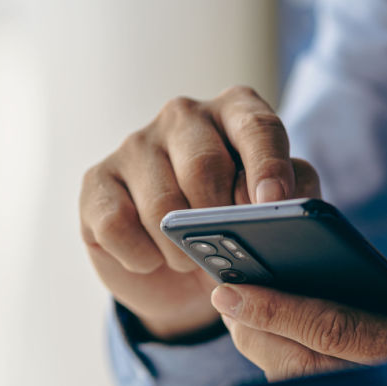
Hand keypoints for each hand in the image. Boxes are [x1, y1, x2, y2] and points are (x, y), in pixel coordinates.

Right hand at [79, 86, 320, 339]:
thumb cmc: (231, 232)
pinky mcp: (96, 180)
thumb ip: (290, 197)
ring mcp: (134, 144)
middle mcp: (184, 116)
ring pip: (161, 204)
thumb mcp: (272, 214)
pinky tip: (150, 259)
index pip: (256, 126)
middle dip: (217, 221)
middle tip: (224, 251)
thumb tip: (284, 203)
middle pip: (204, 166)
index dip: (267, 165)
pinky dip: (141, 256)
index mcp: (235, 111)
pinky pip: (117, 224)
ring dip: (180, 250)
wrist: (174, 275)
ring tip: (189, 261)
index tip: (273, 203)